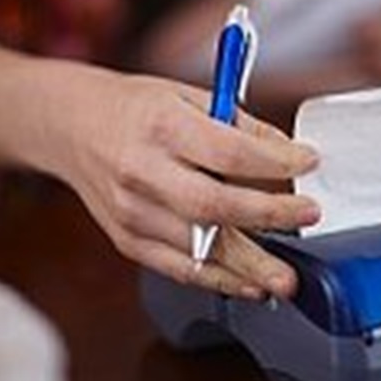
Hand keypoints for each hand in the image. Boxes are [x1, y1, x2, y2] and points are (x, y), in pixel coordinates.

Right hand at [42, 63, 319, 297]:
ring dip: (248, 267)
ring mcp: (131, 212)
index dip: (274, 162)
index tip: (309, 162)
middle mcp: (142, 171)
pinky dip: (218, 280)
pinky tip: (250, 285)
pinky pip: (178, 268)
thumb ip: (241, 125)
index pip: (227, 152)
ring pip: (197, 248)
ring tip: (286, 279)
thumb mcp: (189, 96)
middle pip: (212, 206)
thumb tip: (290, 155)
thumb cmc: (136, 109)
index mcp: (161, 125)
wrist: (71, 127)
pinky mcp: (127, 240)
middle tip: (310, 217)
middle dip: (268, 216)